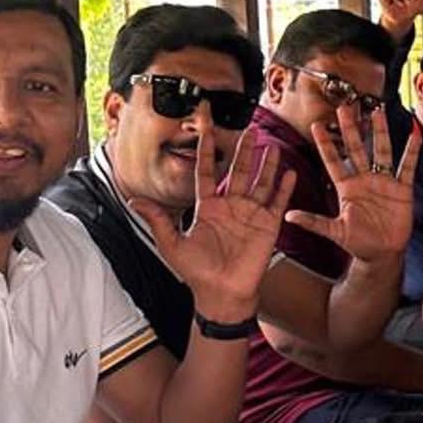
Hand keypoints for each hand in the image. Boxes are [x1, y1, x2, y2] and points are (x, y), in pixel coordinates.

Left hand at [130, 110, 293, 316]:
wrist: (222, 293)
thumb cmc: (197, 273)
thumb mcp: (171, 243)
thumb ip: (157, 219)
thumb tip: (133, 200)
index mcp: (208, 208)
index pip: (208, 172)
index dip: (207, 151)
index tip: (207, 130)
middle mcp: (231, 207)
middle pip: (239, 171)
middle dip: (245, 150)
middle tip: (250, 130)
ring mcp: (251, 215)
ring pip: (260, 183)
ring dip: (267, 164)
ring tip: (272, 145)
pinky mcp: (268, 226)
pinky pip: (277, 203)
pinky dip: (284, 188)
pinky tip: (290, 172)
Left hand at [284, 100, 420, 263]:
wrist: (382, 254)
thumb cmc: (357, 243)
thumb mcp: (334, 232)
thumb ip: (314, 222)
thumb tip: (288, 216)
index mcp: (346, 187)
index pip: (333, 161)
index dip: (325, 144)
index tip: (316, 125)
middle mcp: (364, 180)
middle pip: (357, 148)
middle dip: (351, 129)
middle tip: (345, 107)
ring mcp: (384, 183)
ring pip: (382, 151)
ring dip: (380, 132)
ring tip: (378, 111)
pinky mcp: (402, 190)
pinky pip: (407, 168)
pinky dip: (412, 152)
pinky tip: (414, 135)